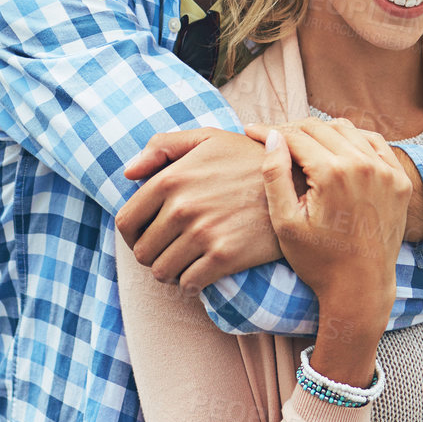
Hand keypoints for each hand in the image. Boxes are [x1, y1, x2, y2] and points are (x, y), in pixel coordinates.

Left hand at [117, 129, 280, 290]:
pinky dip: (189, 284)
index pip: (127, 222)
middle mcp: (182, 208)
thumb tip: (128, 173)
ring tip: (182, 262)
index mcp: (171, 179)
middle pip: (143, 252)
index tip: (144, 236)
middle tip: (168, 250)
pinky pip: (189, 284)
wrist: (295, 182)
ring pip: (162, 272)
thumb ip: (162, 146)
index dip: (131, 235)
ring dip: (169, 272)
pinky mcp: (225, 257)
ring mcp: (203, 234)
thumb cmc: (247, 157)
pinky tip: (199, 273)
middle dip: (152, 254)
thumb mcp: (206, 137)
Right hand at [261, 118, 409, 382]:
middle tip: (272, 137)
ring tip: (300, 141)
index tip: (250, 131)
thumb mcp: (286, 223)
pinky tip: (335, 147)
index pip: (295, 136)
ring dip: (321, 131)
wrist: (361, 289)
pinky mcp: (399, 179)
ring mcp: (386, 171)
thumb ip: (275, 175)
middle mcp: (363, 165)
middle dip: (291, 129)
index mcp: (333, 173)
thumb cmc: (318, 261)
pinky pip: (374, 143)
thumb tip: (272, 137)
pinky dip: (352, 139)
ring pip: (347, 130)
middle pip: (320, 128)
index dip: (269, 131)